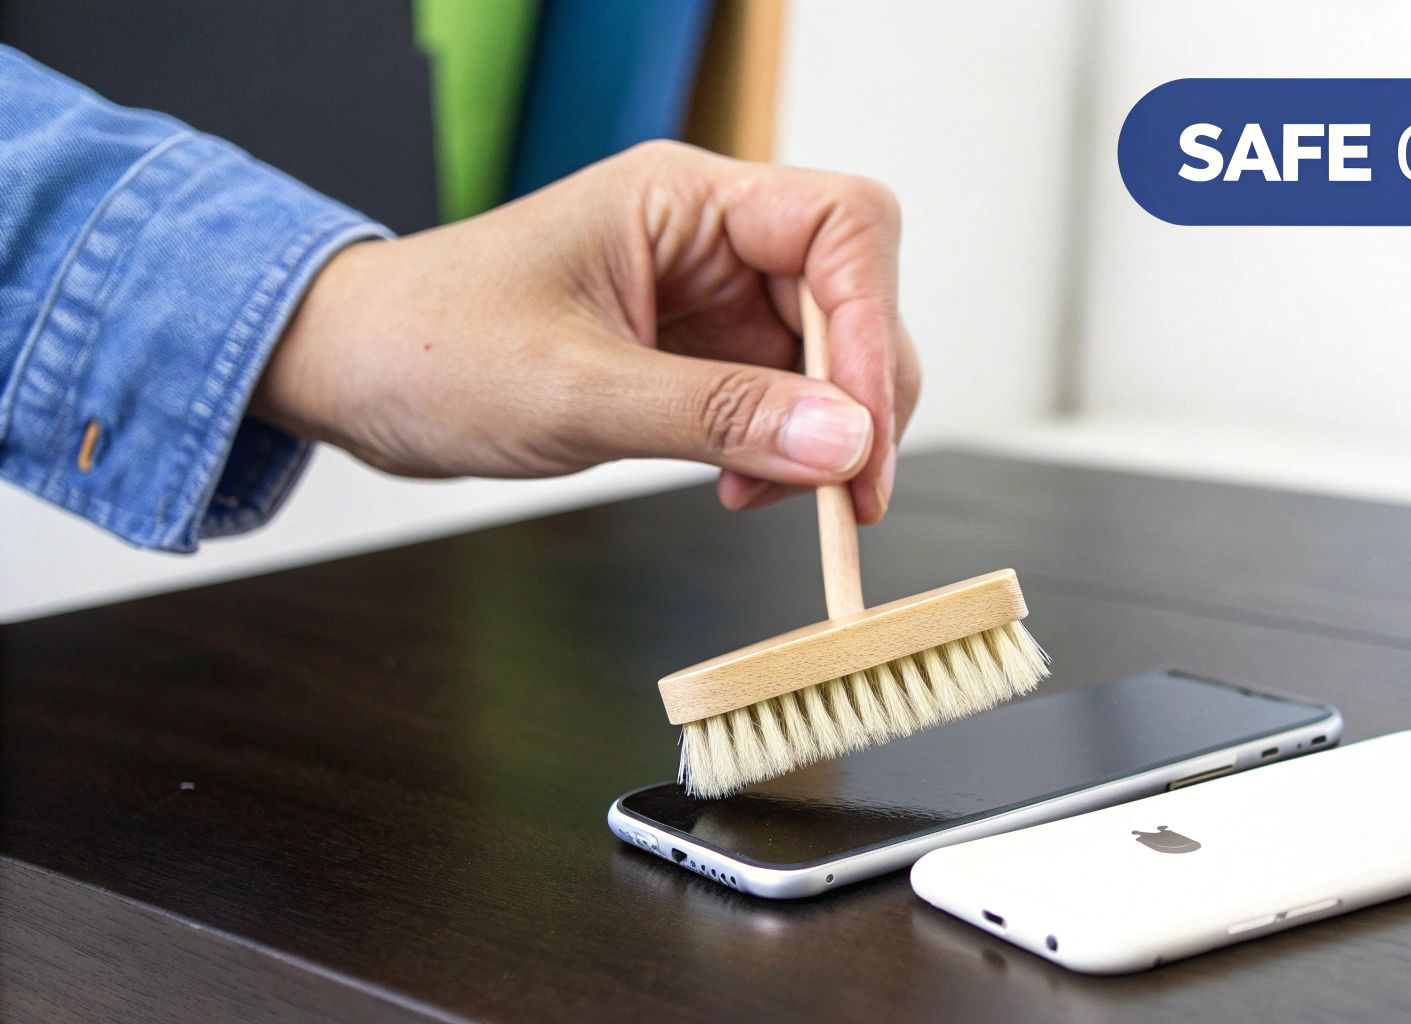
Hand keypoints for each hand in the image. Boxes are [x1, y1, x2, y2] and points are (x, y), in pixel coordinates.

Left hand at [253, 141, 919, 522]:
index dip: (871, 324)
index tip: (863, 429)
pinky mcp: (695, 351)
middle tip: (849, 493)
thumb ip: (720, 416)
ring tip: (771, 497)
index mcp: (683, 200)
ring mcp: (707, 294)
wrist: (352, 374)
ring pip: (826, 357)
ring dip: (824, 434)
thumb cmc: (430, 348)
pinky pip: (781, 397)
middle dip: (861, 397)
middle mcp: (709, 236)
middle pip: (850, 294)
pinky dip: (786, 450)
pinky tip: (744, 487)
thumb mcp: (577, 392)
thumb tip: (845, 442)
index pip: (841, 226)